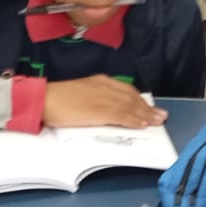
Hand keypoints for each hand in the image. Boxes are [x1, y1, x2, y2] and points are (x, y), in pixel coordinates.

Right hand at [42, 77, 167, 128]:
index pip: (126, 91)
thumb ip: (95, 100)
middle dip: (147, 108)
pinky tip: (141, 124)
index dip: (139, 100)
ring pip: (130, 106)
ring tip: (157, 121)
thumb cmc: (57, 99)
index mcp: (100, 82)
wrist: (44, 99)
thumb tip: (106, 111)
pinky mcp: (99, 110)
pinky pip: (121, 115)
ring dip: (145, 115)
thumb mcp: (81, 95)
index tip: (149, 107)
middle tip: (161, 116)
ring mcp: (103, 98)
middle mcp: (105, 87)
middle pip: (131, 98)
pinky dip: (133, 120)